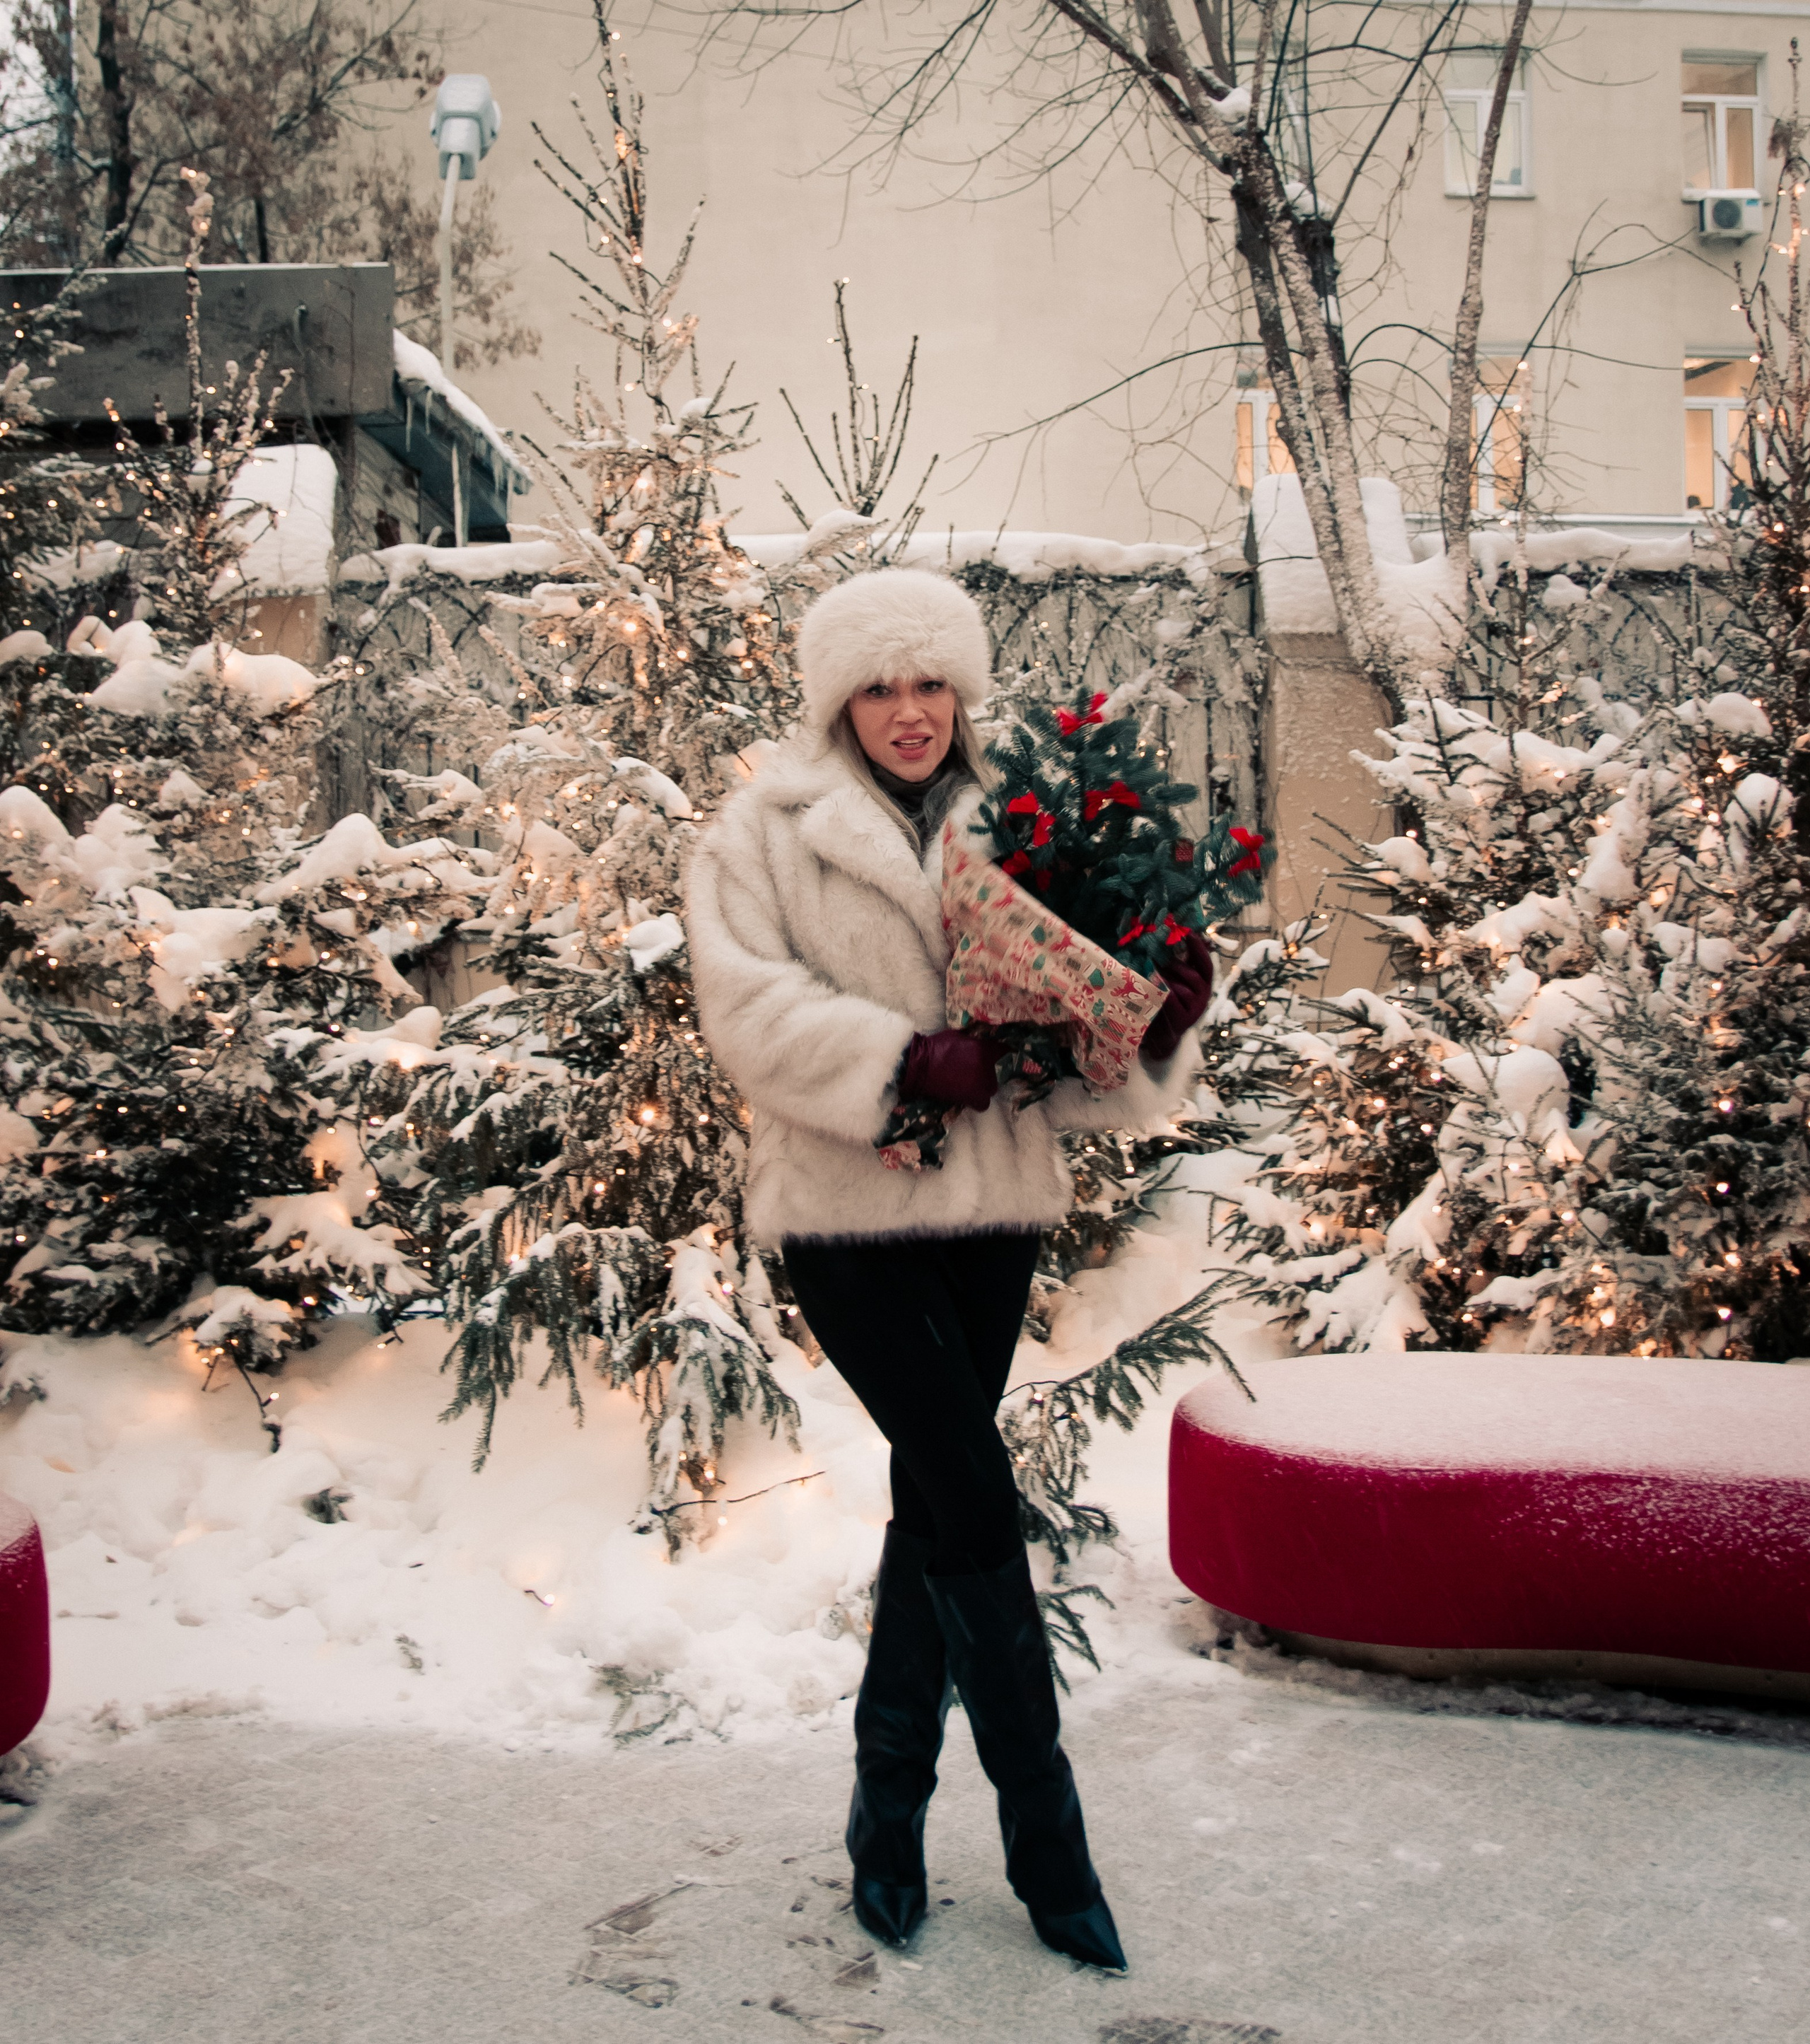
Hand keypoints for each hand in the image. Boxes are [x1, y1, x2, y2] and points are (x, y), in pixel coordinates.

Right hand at [898, 1028, 999, 1111]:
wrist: (918, 1067)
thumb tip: (983, 1039)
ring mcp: (980, 1084)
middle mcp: (986, 1067)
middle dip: (988, 1069)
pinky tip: (969, 1095)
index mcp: (983, 1049)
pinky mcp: (972, 1098)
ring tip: (970, 1082)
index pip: (1002, 1051)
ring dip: (983, 1084)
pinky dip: (978, 1100)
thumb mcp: (958, 1036)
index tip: (995, 1054)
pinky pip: (983, 1102)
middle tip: (976, 1068)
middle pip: (997, 1071)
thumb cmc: (935, 1047)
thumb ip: (974, 1039)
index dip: (999, 1052)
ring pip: (991, 1087)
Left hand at [1140, 932, 1212, 1062]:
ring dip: (1166, 978)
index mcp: (1202, 984)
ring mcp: (1195, 1010)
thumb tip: (1174, 937)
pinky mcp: (1184, 1021)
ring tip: (1150, 972)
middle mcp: (1203, 997)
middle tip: (1157, 956)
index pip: (1205, 964)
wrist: (1159, 1035)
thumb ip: (1177, 963)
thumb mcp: (1172, 980)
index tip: (1188, 932)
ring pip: (1182, 988)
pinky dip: (1162, 992)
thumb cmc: (1164, 1003)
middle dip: (1175, 965)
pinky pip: (1172, 1000)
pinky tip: (1152, 985)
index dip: (1199, 948)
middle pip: (1193, 975)